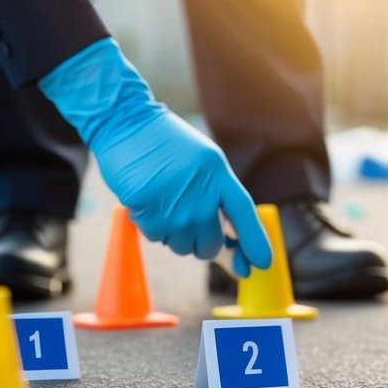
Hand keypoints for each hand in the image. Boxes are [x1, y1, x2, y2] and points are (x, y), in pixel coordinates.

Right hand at [40, 38, 271, 274]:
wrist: (127, 124)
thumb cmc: (168, 144)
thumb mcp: (205, 161)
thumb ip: (219, 195)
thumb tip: (230, 240)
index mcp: (219, 176)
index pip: (245, 215)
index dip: (254, 241)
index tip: (260, 263)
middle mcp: (201, 197)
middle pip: (210, 245)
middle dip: (202, 241)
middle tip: (189, 219)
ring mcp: (174, 208)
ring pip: (182, 246)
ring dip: (175, 234)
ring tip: (166, 201)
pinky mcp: (148, 214)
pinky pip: (156, 238)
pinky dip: (152, 226)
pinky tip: (149, 199)